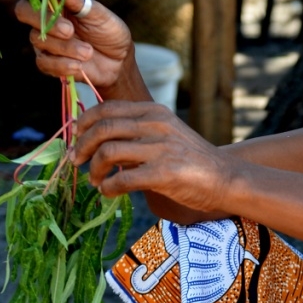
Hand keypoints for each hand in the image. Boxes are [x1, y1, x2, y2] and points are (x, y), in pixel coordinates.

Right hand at [15, 0, 135, 92]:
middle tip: (69, 30)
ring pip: (38, 39)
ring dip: (64, 47)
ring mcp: (45, 41)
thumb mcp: (98, 13)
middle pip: (23, 11)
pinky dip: (62, 64)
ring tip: (88, 52)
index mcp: (56, 1)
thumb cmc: (108, 33)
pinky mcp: (49, 63)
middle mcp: (45, 19)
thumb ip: (77, 0)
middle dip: (44, 19)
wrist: (119, 63)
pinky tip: (79, 65)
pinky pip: (44, 63)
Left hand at [71, 100, 233, 214]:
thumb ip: (137, 133)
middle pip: (103, 129)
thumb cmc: (192, 160)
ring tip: (95, 181)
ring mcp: (161, 148)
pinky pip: (123, 179)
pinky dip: (109, 188)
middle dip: (82, 147)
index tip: (77, 140)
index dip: (84, 124)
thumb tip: (99, 141)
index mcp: (154, 112)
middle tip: (76, 162)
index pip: (107, 109)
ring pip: (109, 152)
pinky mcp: (165, 173)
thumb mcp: (165, 134)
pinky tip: (109, 192)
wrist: (225, 178)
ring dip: (94, 170)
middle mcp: (156, 125)